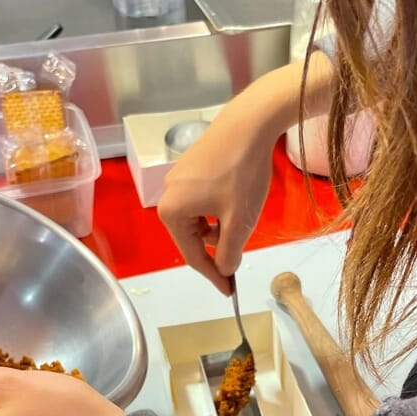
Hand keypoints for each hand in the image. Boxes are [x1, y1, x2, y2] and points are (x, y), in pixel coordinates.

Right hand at [157, 100, 278, 294]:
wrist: (249, 123)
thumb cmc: (242, 174)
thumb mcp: (238, 221)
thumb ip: (228, 253)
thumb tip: (224, 269)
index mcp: (171, 212)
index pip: (192, 256)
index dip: (213, 276)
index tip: (229, 291)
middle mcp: (167, 195)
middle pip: (192, 237)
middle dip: (216, 248)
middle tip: (240, 255)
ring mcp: (177, 179)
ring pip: (199, 219)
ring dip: (219, 228)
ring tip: (241, 219)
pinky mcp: (190, 166)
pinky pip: (201, 201)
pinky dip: (217, 210)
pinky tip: (236, 201)